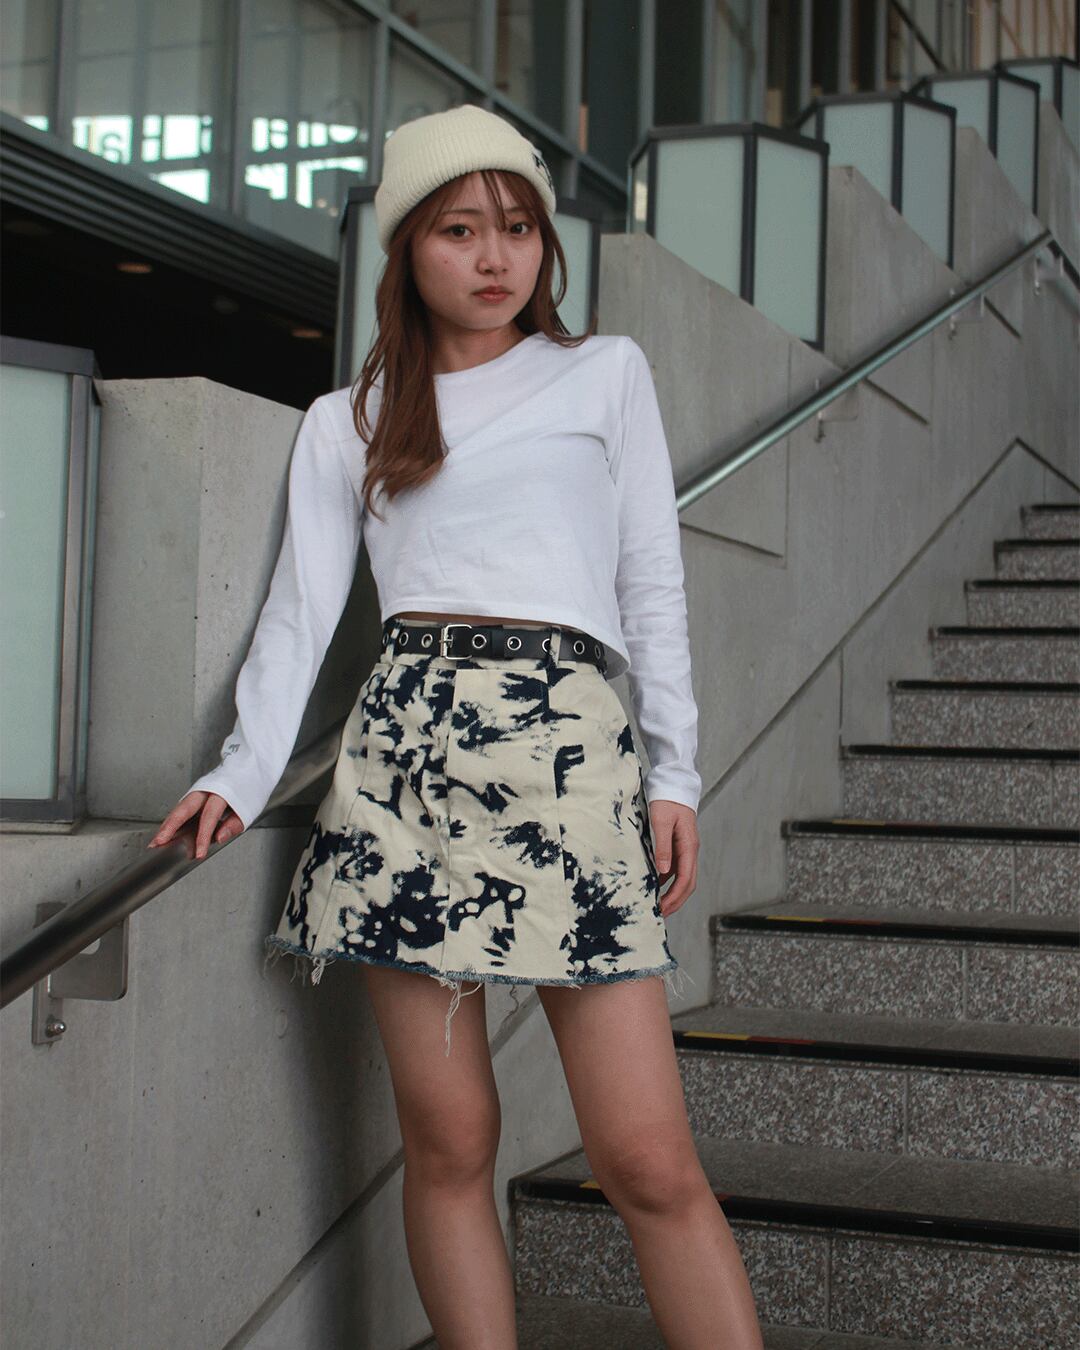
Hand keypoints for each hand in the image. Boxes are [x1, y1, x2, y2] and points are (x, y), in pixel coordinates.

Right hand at [146, 791, 244, 860]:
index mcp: (221, 791)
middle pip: (184, 809)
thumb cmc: (249, 787)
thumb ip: (234, 824)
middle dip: (169, 827)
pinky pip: (182, 809)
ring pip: (179, 809)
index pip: (209, 817)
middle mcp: (206, 789)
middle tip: (158, 842)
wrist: (248, 767)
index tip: (199, 854)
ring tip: (156, 842)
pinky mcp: (195, 795)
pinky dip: (172, 821)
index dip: (203, 837)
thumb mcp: (250, 808)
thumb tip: (219, 838)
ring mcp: (198, 791)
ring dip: (167, 825)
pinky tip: (166, 833)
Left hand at [649, 799, 698, 917]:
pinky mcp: (677, 845)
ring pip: (682, 877)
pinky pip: (674, 868)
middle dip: (675, 901)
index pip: (686, 880)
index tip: (662, 910)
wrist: (672, 782)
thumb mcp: (661, 822)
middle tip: (659, 914)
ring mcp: (684, 848)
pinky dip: (666, 880)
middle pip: (687, 883)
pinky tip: (654, 885)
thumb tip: (664, 873)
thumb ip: (663, 847)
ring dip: (672, 893)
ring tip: (656, 904)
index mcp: (689, 847)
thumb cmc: (667, 800)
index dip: (675, 898)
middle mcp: (690, 850)